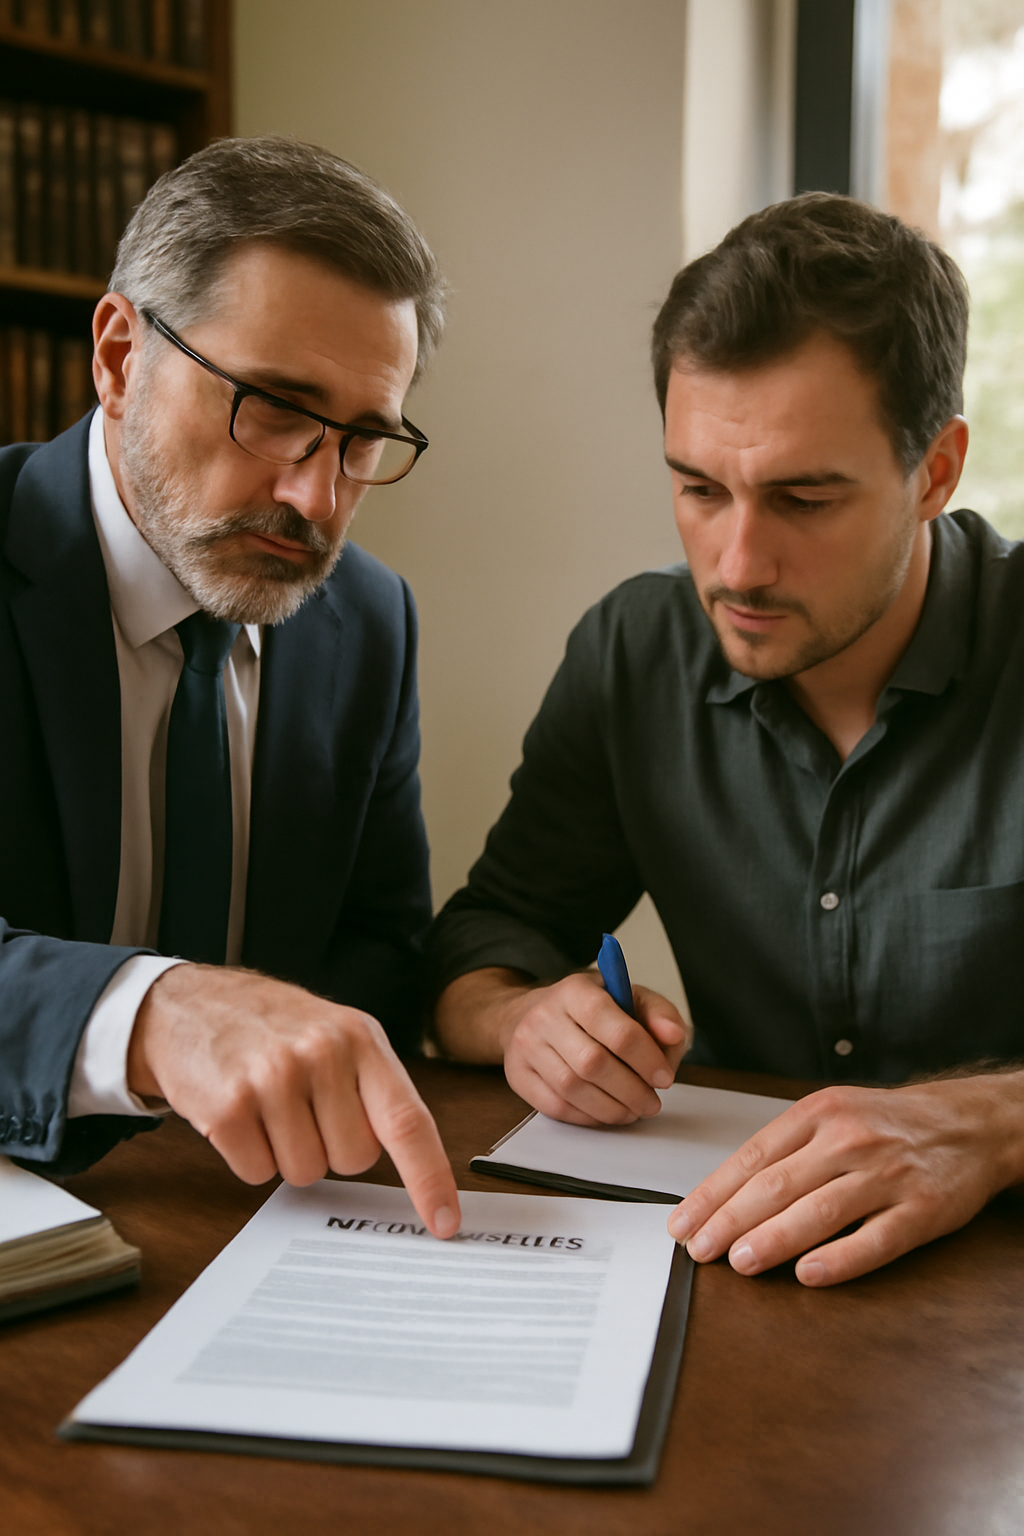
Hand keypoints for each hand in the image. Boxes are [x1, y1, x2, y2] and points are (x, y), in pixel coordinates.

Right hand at [128, 964, 459, 1238]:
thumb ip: (374, 1088)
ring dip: (286, 1152)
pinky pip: (257, 1172)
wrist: (191, 1003)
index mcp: (361, 1038)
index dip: (430, 1177)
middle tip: (303, 1107)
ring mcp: (273, 1077)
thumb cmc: (274, 1027)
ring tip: (268, 1105)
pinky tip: (241, 1113)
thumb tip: (417, 1166)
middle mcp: (322, 1053)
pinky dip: (249, 1155)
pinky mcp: (229, 1105)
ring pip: (305, 1172)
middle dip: (330, 1147)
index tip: (445, 1222)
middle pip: (354, 1159)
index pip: (407, 1120)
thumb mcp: (338, 1034)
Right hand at [498, 970, 691, 1125]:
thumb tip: (674, 1034)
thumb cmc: (587, 1008)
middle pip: (593, 1063)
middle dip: (631, 1090)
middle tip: (651, 1102)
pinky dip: (587, 1116)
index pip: (617, 1030)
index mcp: (576, 990)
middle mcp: (545, 1015)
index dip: (646, 1059)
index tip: (664, 1077)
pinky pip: (554, 1105)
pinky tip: (605, 1112)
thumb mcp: (627, 996)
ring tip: (632, 1110)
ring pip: (572, 1088)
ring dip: (611, 1108)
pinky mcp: (517, 1074)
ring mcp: (526, 1046)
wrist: (527, 1013)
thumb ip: (658, 1013)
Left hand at [667, 1075, 1023, 1285]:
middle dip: (730, 1220)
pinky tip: (809, 1274)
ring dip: (774, 1238)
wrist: (970, 1123)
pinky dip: (841, 1258)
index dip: (713, 1194)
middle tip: (700, 1249)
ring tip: (740, 1262)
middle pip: (777, 1184)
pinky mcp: (922, 1208)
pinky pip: (876, 1239)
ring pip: (819, 1210)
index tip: (684, 1222)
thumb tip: (727, 1194)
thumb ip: (786, 1148)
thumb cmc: (889, 1123)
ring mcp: (886, 1173)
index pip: (752, 1157)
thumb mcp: (832, 1115)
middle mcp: (848, 1140)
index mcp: (819, 1114)